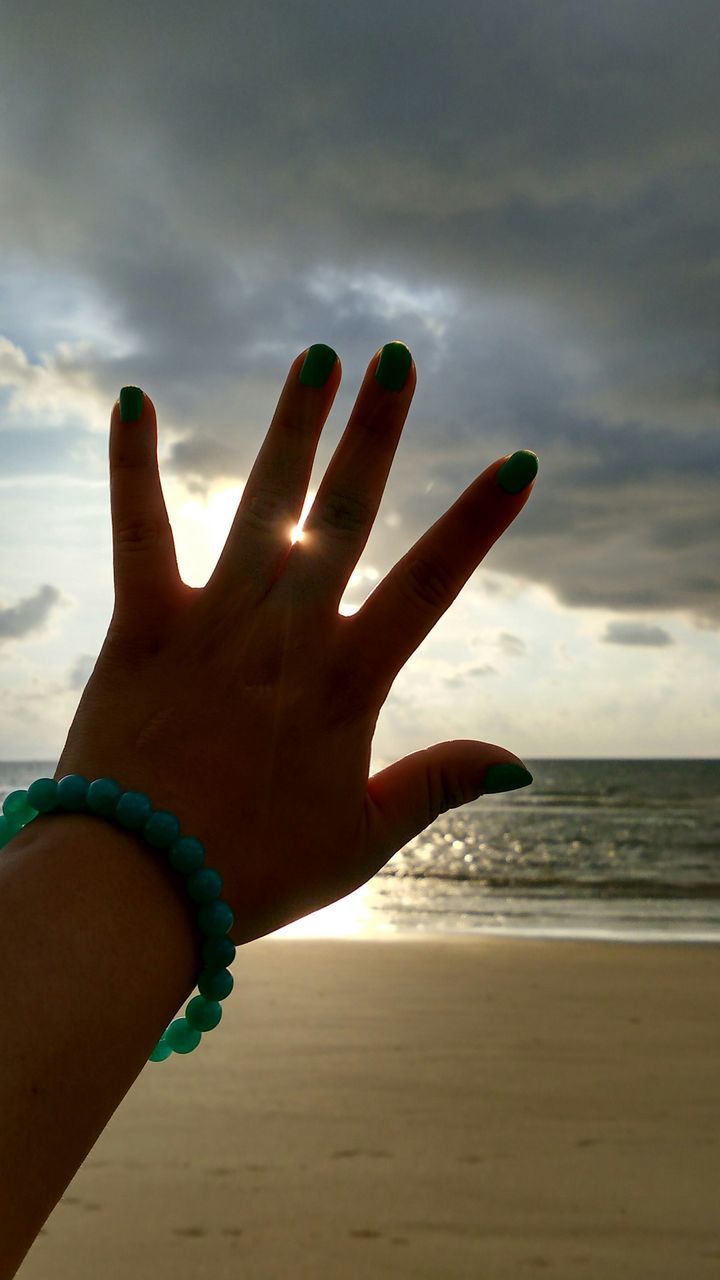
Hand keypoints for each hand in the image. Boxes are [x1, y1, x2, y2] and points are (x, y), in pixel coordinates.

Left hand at [53, 342, 536, 945]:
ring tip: (316, 358)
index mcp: (346, 685)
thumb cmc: (251, 872)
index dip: (478, 521)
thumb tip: (520, 760)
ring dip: (291, 428)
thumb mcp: (361, 840)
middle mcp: (285, 636)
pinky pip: (139, 533)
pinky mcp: (142, 628)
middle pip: (343, 518)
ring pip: (261, 506)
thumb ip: (437, 786)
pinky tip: (132, 399)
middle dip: (376, 434)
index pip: (429, 585)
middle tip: (398, 359)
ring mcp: (212, 624)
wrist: (136, 888)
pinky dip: (134, 467)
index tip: (517, 462)